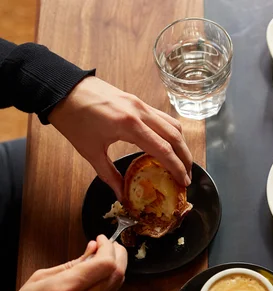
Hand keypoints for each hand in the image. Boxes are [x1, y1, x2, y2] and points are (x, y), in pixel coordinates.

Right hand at [5, 235, 126, 290]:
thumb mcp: (41, 278)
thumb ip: (72, 263)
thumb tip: (93, 248)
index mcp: (65, 288)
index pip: (104, 264)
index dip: (109, 248)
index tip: (103, 240)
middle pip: (117, 274)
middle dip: (119, 255)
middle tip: (111, 246)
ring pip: (116, 286)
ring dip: (115, 269)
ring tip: (104, 259)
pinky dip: (106, 284)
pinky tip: (96, 279)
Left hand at [48, 76, 192, 199]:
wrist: (61, 89)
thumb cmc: (73, 120)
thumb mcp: (90, 152)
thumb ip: (110, 175)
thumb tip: (122, 195)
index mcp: (129, 126)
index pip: (164, 150)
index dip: (177, 168)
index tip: (183, 182)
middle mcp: (141, 113)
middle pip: (175, 136)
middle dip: (185, 158)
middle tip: (187, 175)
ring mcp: (141, 104)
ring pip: (172, 124)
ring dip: (181, 144)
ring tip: (182, 161)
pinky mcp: (137, 100)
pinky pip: (162, 117)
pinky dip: (171, 132)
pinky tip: (168, 144)